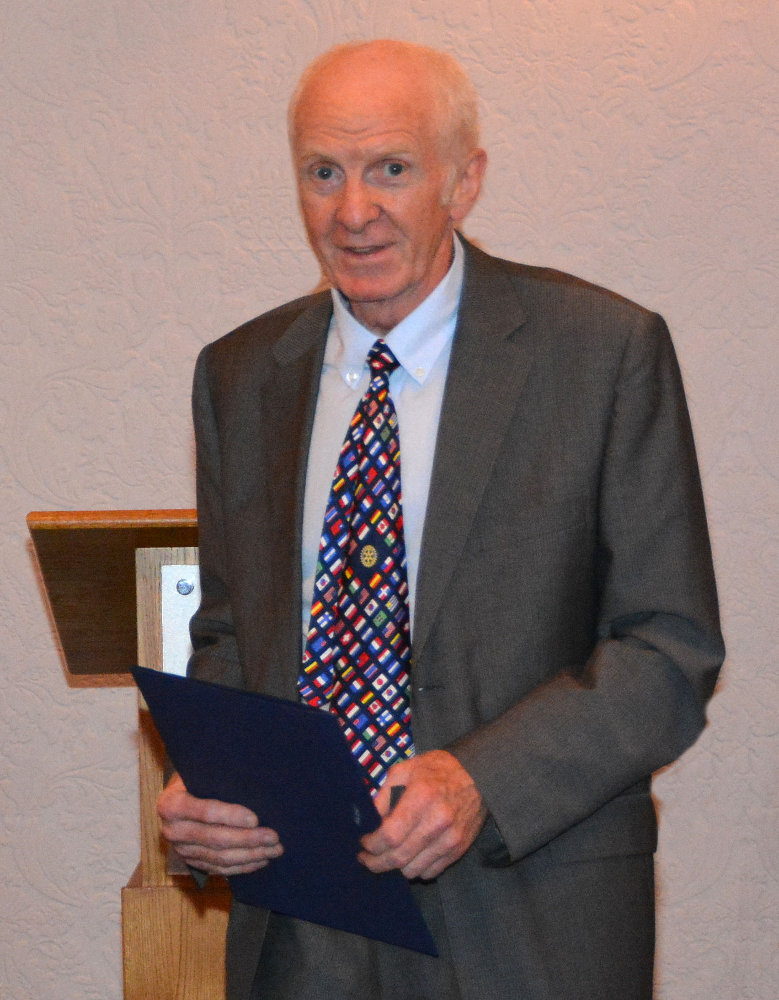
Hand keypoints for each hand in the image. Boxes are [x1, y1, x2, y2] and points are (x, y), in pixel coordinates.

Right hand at [157, 773, 282, 875]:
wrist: (175, 796)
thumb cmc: (196, 778)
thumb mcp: (200, 771)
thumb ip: (219, 778)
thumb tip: (254, 779)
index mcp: (171, 804)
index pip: (205, 812)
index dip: (231, 816)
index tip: (256, 819)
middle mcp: (172, 830)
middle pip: (215, 838)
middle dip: (248, 839)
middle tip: (273, 837)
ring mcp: (181, 849)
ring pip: (219, 858)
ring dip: (250, 855)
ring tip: (274, 850)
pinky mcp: (191, 862)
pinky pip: (219, 868)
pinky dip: (241, 866)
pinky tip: (260, 861)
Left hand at [358, 750, 486, 879]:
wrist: (477, 774)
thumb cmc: (436, 770)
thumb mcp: (405, 769)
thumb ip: (384, 795)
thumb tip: (371, 822)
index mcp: (422, 797)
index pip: (390, 835)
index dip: (372, 845)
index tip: (364, 843)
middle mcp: (438, 821)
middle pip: (400, 857)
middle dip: (377, 863)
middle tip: (367, 860)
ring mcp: (451, 838)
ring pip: (414, 870)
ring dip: (395, 868)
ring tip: (387, 858)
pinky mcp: (459, 848)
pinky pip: (431, 871)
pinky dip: (416, 869)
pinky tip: (410, 857)